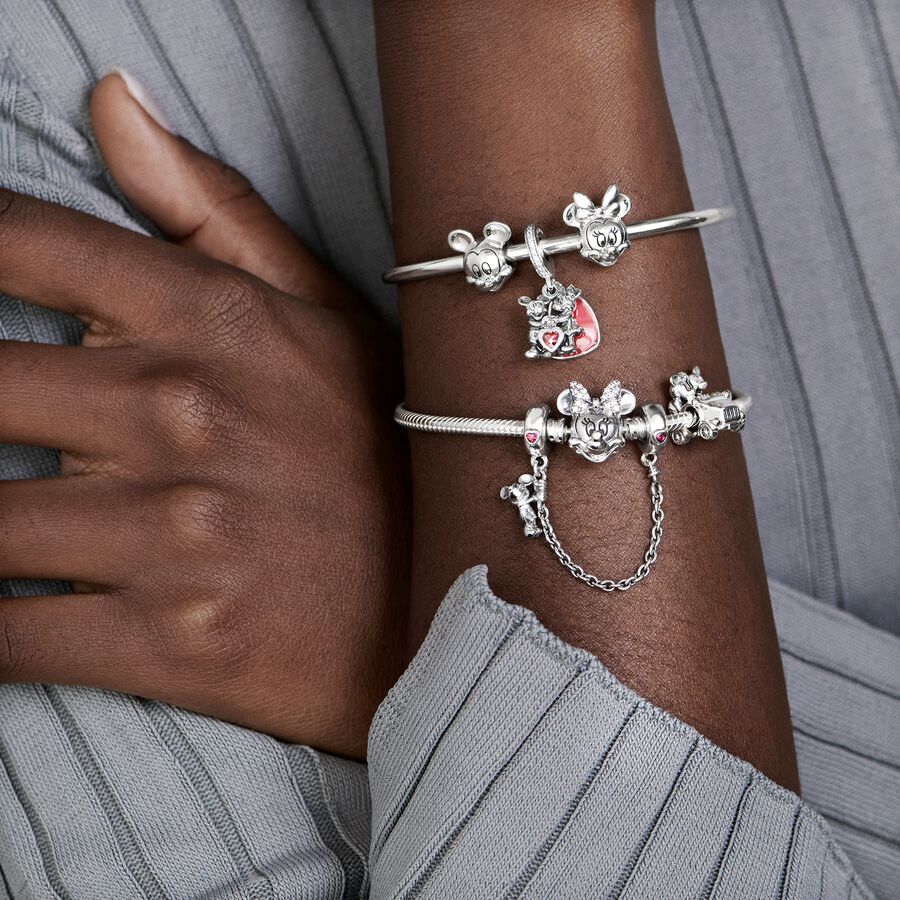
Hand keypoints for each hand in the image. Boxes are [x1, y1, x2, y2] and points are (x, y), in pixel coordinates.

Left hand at [0, 73, 408, 758]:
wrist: (457, 606)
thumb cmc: (385, 453)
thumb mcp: (329, 315)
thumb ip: (210, 207)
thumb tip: (108, 101)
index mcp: (214, 319)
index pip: (21, 245)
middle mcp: (183, 413)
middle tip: (12, 426)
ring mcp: (176, 534)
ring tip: (24, 516)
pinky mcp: (170, 642)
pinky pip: (11, 637)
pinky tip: (16, 604)